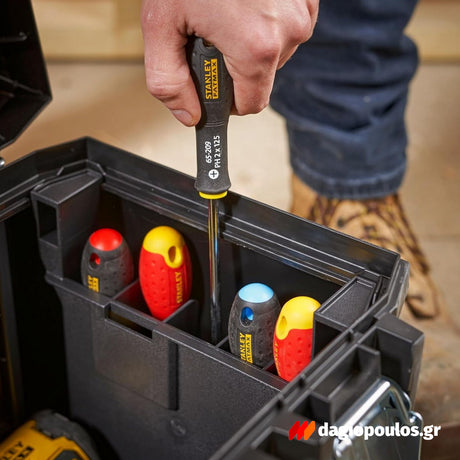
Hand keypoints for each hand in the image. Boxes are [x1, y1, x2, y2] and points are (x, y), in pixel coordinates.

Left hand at [141, 0, 317, 125]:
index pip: (249, 105)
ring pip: (274, 53)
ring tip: (227, 11)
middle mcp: (289, 33)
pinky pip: (285, 28)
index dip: (227, 101)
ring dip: (249, 43)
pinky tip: (246, 2)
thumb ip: (168, 80)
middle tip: (212, 33)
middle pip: (261, 78)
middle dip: (234, 66)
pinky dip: (264, 22)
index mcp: (256, 47)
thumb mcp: (161, 25)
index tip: (212, 85)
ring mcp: (303, 12)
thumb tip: (189, 115)